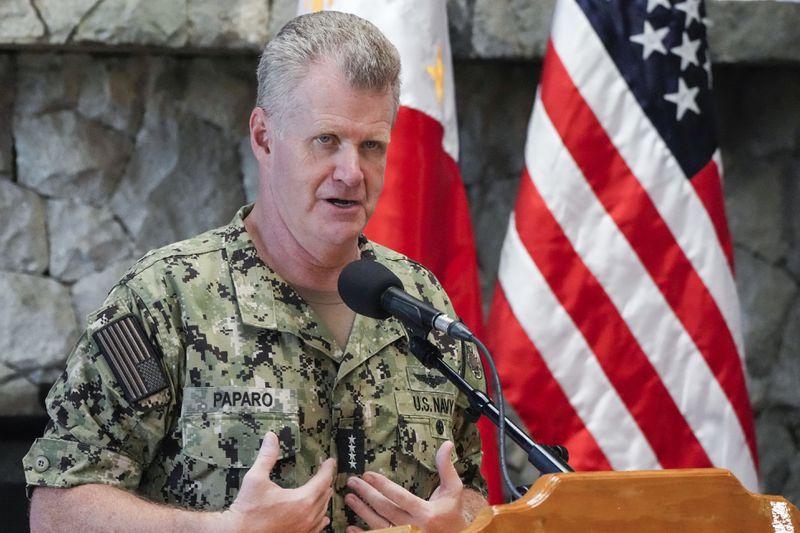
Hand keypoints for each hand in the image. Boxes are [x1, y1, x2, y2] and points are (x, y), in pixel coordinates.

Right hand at [221, 431, 334, 532]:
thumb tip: (271, 437)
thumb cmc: (247, 510)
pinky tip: (321, 517)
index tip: (329, 461)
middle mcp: (308, 517)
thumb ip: (267, 457)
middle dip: (325, 481)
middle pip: (325, 495)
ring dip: (323, 499)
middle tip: (323, 471)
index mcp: (302, 500)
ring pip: (322, 512)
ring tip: (323, 490)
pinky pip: (317, 527)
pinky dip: (320, 518)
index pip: (323, 480)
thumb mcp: (255, 479)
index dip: (327, 468)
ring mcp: (305, 530)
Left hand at [344, 441, 466, 532]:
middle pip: (385, 509)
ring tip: (349, 498)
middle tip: (352, 482)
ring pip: (378, 525)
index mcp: (426, 513)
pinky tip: (351, 527)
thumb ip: (446, 467)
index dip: (382, 486)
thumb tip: (446, 444)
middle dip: (366, 494)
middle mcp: (413, 527)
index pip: (399, 497)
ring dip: (361, 511)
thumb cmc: (452, 513)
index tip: (367, 474)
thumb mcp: (453, 490)